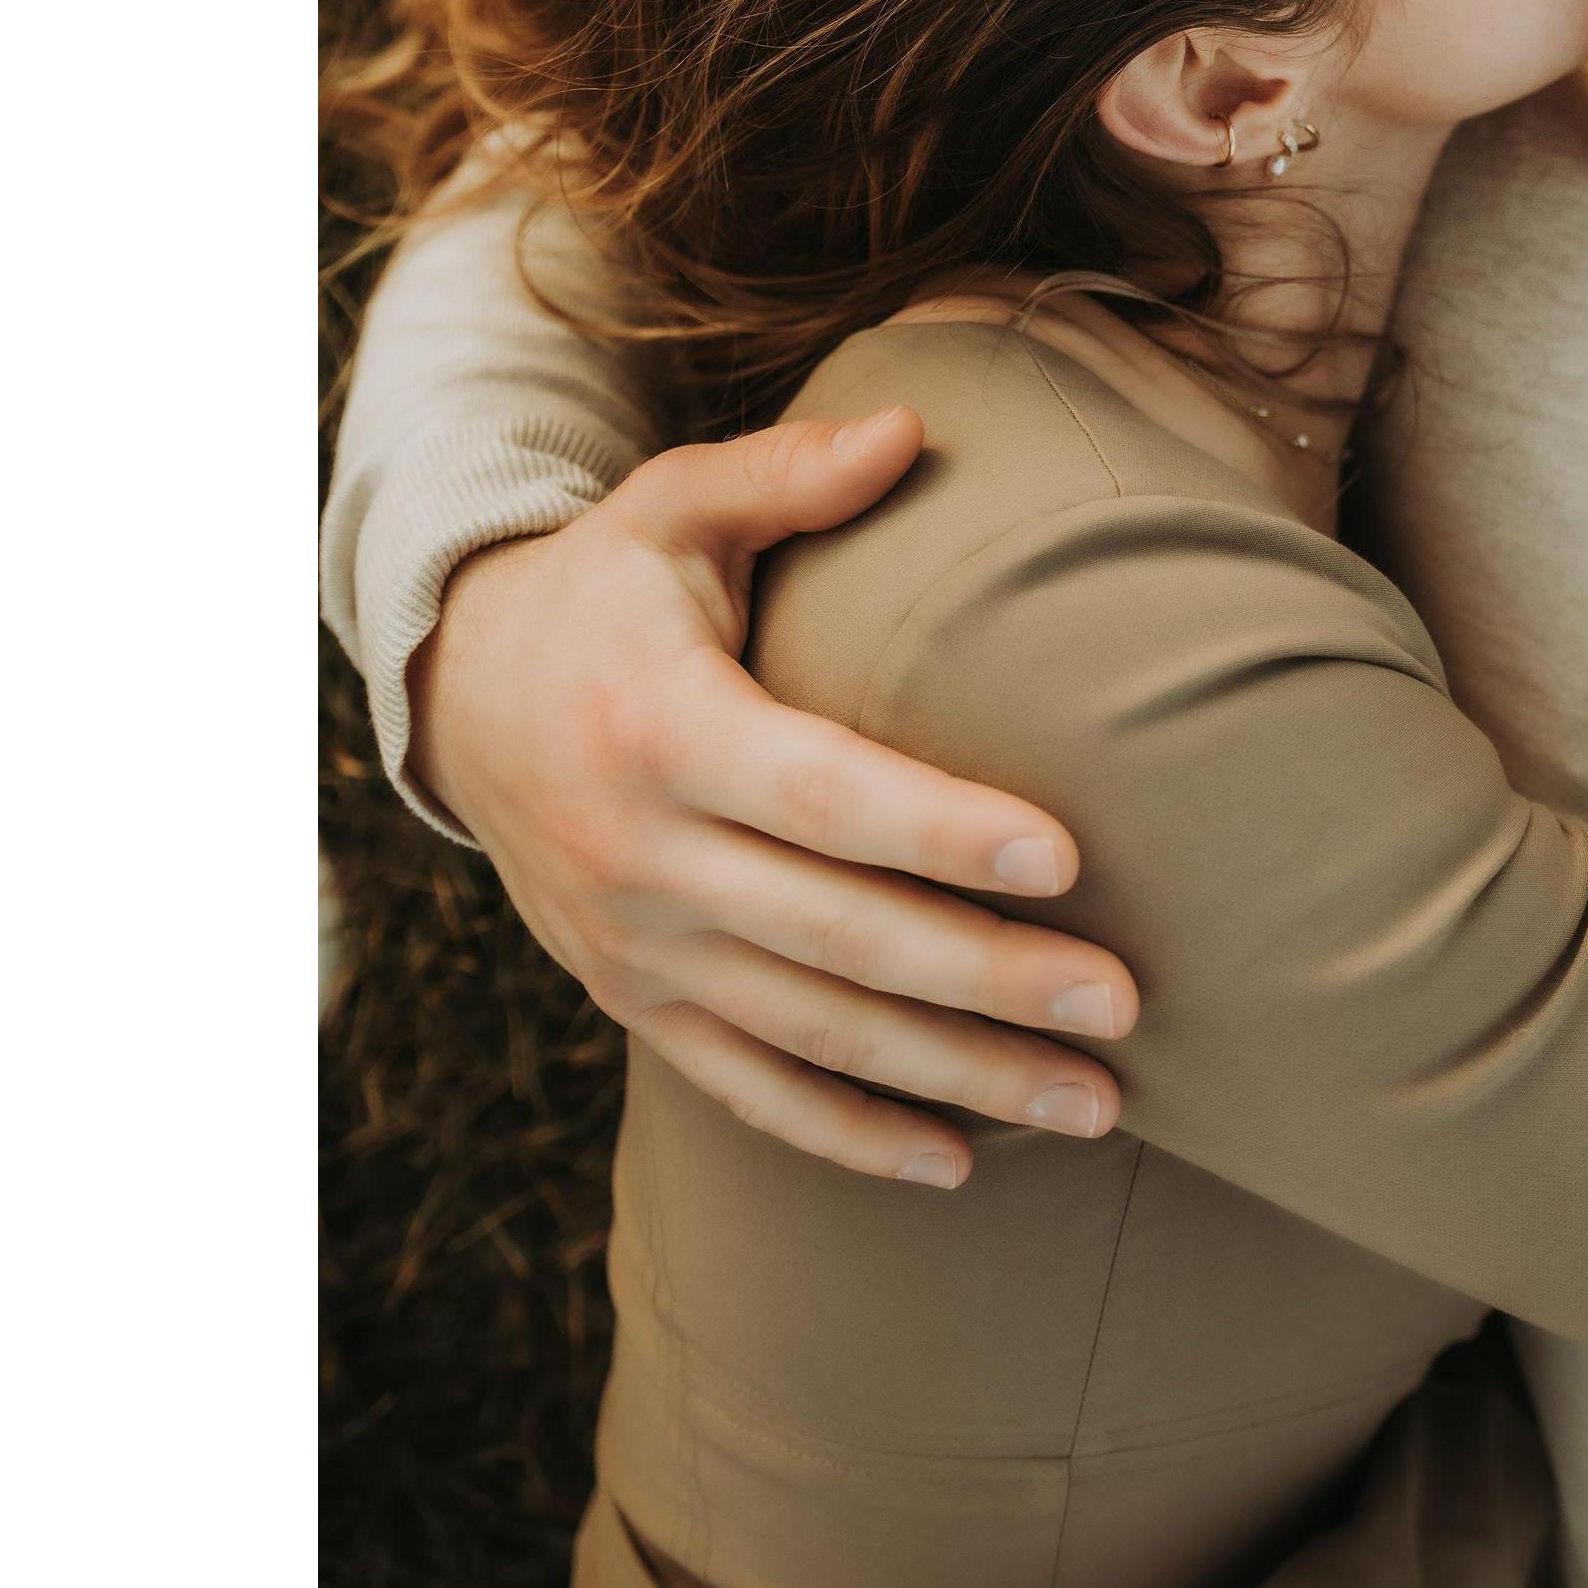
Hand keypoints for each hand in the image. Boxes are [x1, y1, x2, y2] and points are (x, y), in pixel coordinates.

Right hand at [407, 402, 1139, 1186]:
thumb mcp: (672, 505)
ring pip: (815, 1033)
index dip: (942, 829)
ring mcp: (637, 948)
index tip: (1067, 856)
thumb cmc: (610, 587)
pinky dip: (853, 1134)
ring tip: (1096, 1102)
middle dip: (990, 981)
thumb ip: (788, 474)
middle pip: (842, 936)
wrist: (461, 699)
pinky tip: (964, 1161)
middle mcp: (641, 855)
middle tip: (1126, 1004)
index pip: (822, 794)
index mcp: (661, 726)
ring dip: (960, 1078)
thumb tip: (914, 426)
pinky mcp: (636, 1004)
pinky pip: (751, 1088)